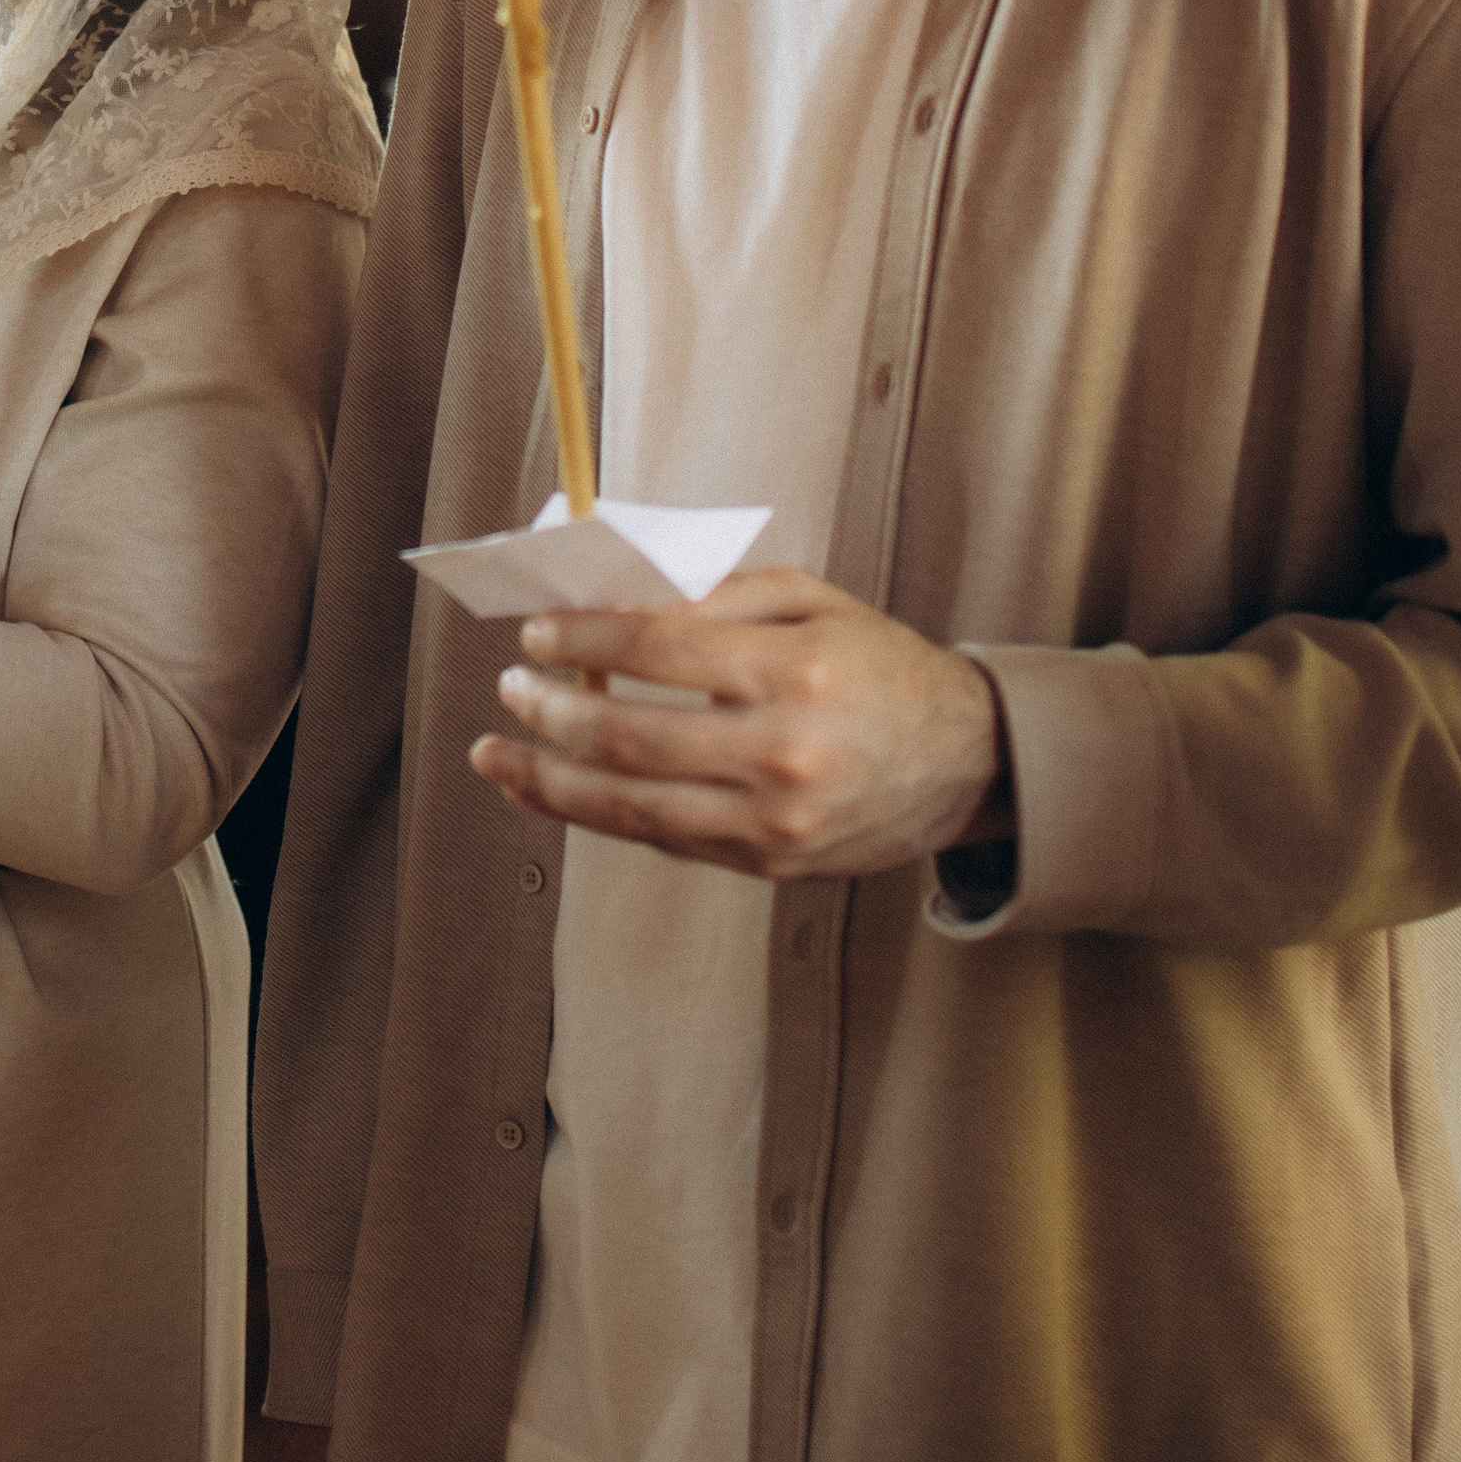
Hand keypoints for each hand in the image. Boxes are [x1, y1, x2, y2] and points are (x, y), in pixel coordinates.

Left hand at [469, 566, 1009, 880]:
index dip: (583, 639)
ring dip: (548, 781)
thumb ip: (714, 596)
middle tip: (510, 686)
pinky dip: (597, 817)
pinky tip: (553, 793)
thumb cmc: (879, 664)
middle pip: (631, 737)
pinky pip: (663, 840)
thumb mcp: (812, 600)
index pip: (657, 648)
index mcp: (796, 671)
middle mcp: (783, 753)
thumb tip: (612, 603)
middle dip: (552, 711)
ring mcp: (773, 822)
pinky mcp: (767, 866)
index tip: (537, 631)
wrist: (965, 761)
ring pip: (631, 808)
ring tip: (495, 755)